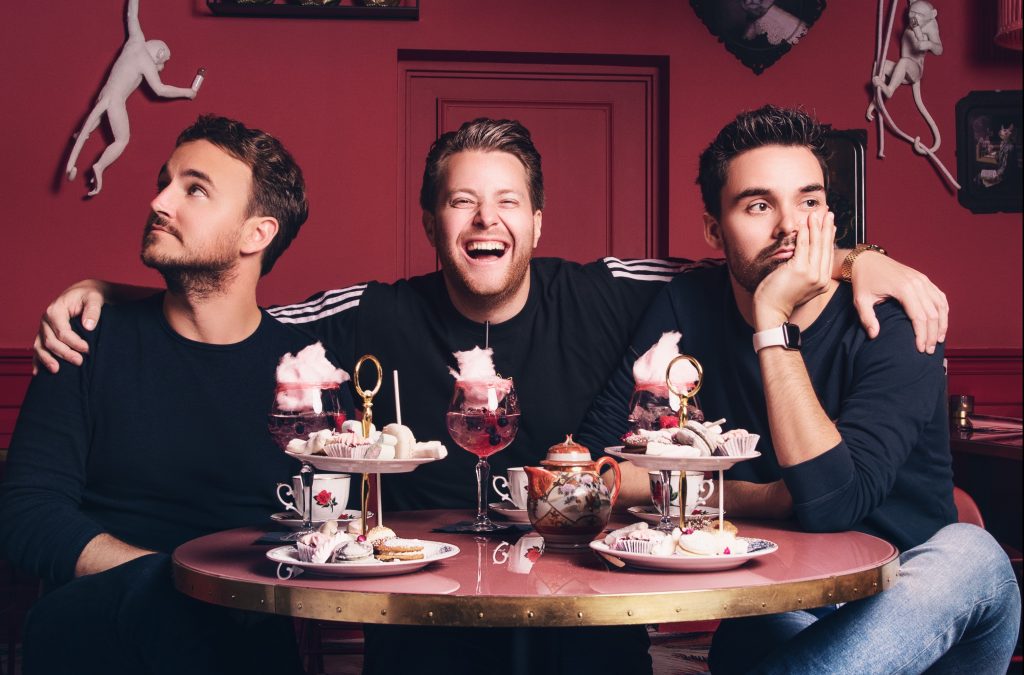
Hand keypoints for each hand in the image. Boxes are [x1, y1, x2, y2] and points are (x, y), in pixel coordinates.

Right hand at [33, 280, 106, 374]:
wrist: (83, 293)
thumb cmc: (89, 296)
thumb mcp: (95, 298)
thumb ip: (93, 311)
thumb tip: (89, 327)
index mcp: (55, 310)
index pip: (62, 332)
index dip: (74, 343)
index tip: (87, 349)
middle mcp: (45, 319)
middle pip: (50, 341)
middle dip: (64, 353)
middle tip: (79, 362)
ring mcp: (43, 327)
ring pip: (40, 346)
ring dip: (47, 359)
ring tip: (56, 371)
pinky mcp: (44, 333)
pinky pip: (38, 348)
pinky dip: (37, 360)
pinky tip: (38, 372)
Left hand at [752, 211, 835, 328]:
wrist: (771, 311)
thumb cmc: (780, 297)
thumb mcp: (798, 283)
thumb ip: (805, 270)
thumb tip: (806, 252)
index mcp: (822, 281)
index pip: (827, 254)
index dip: (828, 236)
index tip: (829, 224)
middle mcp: (820, 278)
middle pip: (825, 247)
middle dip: (826, 227)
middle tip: (827, 213)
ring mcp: (811, 274)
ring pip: (816, 245)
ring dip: (816, 227)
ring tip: (816, 214)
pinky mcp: (800, 270)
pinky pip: (803, 247)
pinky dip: (804, 234)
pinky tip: (804, 224)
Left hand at [850, 252, 947, 352]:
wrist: (866, 260)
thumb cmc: (863, 280)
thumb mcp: (860, 300)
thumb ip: (867, 318)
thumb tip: (874, 336)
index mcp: (903, 289)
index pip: (919, 317)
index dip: (921, 335)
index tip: (920, 349)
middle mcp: (917, 283)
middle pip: (932, 314)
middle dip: (932, 334)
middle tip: (929, 350)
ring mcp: (922, 280)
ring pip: (940, 305)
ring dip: (941, 324)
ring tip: (938, 340)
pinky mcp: (923, 278)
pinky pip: (939, 296)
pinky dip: (943, 310)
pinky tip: (941, 322)